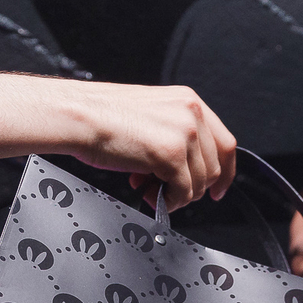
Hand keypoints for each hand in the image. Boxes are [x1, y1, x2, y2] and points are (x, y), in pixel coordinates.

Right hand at [61, 81, 236, 210]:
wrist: (78, 116)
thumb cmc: (102, 116)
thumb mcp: (151, 116)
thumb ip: (175, 134)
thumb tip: (186, 166)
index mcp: (188, 101)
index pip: (224, 143)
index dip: (224, 172)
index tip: (217, 189)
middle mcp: (191, 113)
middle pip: (214, 167)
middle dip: (192, 187)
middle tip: (164, 190)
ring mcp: (183, 134)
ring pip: (199, 183)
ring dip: (176, 194)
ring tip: (148, 188)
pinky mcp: (170, 155)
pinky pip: (183, 192)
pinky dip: (167, 201)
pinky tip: (146, 193)